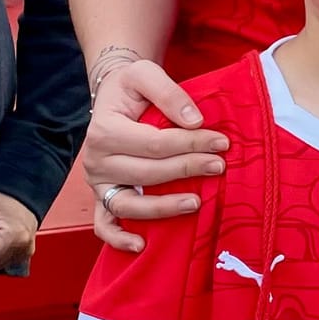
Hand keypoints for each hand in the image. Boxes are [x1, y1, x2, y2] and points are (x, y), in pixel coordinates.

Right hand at [83, 59, 228, 251]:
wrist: (112, 96)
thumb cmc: (131, 86)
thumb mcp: (146, 74)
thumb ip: (170, 93)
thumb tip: (195, 121)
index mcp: (104, 130)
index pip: (155, 143)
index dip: (191, 143)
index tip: (222, 142)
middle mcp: (96, 160)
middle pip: (147, 173)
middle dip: (187, 169)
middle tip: (220, 166)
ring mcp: (97, 183)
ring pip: (128, 205)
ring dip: (163, 208)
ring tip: (196, 202)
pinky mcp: (100, 197)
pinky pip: (104, 224)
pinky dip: (118, 238)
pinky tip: (141, 245)